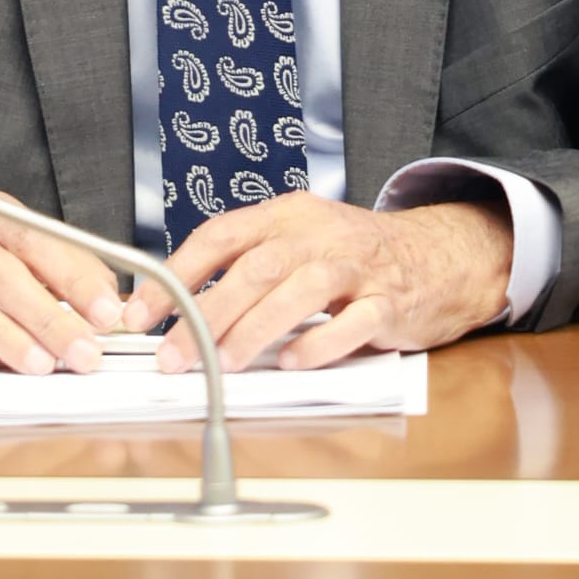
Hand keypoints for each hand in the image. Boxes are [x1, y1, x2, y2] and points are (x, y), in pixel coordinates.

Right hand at [0, 189, 122, 371]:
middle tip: (83, 352)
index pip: (40, 242)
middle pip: (3, 275)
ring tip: (40, 365)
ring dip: (5, 337)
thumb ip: (53, 263)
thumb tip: (106, 300)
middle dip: (48, 317)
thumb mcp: (2, 238)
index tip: (107, 311)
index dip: (76, 278)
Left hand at [121, 194, 512, 371]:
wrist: (436, 254)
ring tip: (224, 363)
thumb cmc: (353, 256)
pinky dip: (321, 343)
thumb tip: (182, 310)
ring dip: (255, 329)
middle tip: (174, 355)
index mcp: (285, 215)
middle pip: (254, 268)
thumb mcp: (298, 241)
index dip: (176, 275)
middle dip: (206, 314)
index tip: (142, 314)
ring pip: (299, 291)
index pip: (219, 237)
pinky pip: (353, 321)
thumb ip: (248, 267)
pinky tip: (295, 363)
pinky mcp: (389, 301)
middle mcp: (317, 234)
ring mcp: (357, 266)